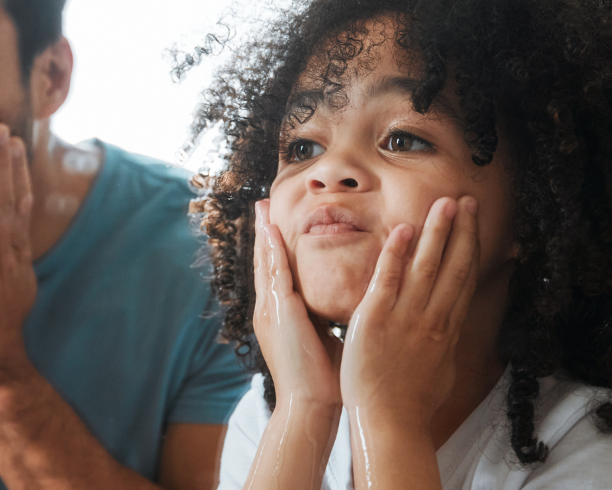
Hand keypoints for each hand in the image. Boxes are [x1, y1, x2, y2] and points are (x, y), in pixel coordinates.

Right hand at [252, 199, 343, 409]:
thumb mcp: (325, 339)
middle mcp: (270, 310)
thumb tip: (348, 304)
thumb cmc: (325, 380)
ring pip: (266, 262)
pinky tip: (272, 229)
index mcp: (281, 317)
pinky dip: (272, 249)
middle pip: (266, 262)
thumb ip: (329, 319)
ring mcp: (270, 310)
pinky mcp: (277, 311)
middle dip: (265, 233)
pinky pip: (274, 272)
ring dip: (265, 233)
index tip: (277, 225)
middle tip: (262, 205)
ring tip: (263, 207)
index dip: (276, 249)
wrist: (311, 405)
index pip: (278, 274)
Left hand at [340, 196, 479, 428]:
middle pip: (454, 266)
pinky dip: (397, 254)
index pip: (464, 279)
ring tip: (445, 203)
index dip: (471, 247)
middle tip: (467, 200)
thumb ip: (444, 345)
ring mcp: (406, 317)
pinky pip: (388, 279)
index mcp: (447, 329)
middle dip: (462, 230)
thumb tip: (451, 331)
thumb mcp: (441, 371)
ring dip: (437, 232)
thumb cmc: (412, 404)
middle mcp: (433, 319)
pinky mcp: (376, 319)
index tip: (475, 223)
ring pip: (427, 266)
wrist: (390, 422)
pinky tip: (403, 230)